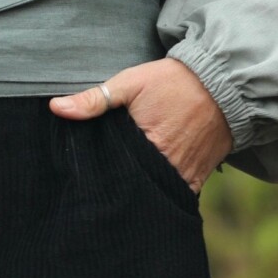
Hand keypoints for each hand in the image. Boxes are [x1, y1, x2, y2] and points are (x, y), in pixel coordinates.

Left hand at [49, 57, 231, 192]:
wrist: (222, 84)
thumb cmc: (172, 81)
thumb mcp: (131, 82)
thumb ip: (94, 99)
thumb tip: (56, 108)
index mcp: (145, 144)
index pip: (110, 170)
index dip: (95, 172)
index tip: (81, 174)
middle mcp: (165, 166)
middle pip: (130, 186)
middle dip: (114, 185)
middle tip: (97, 183)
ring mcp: (183, 175)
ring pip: (151, 193)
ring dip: (136, 191)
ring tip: (118, 186)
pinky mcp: (197, 178)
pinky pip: (174, 195)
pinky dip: (160, 193)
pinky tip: (144, 189)